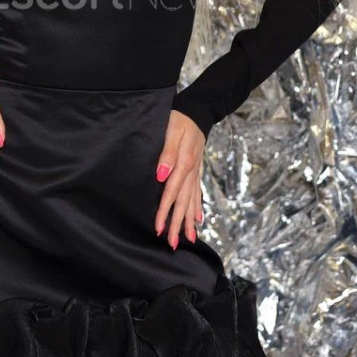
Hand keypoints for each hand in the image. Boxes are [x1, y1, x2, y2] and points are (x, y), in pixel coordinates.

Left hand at [154, 110, 205, 248]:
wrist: (197, 112)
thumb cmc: (180, 120)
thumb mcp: (171, 131)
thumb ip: (167, 154)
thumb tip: (161, 176)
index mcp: (184, 164)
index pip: (172, 193)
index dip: (164, 211)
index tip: (158, 228)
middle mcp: (191, 172)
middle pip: (183, 203)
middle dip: (177, 224)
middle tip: (171, 244)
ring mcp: (195, 173)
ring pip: (192, 201)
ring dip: (188, 221)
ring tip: (188, 240)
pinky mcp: (196, 171)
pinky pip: (198, 193)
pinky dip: (198, 207)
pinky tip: (198, 219)